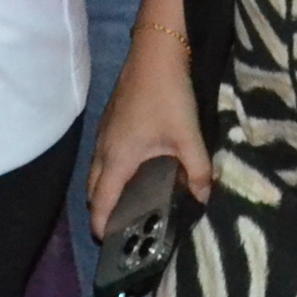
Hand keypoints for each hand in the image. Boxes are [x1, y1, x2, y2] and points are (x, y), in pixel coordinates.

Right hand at [89, 27, 213, 234]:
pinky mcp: (110, 119)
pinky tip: (135, 168)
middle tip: (124, 226)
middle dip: (102, 210)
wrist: (155, 52)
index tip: (108, 243)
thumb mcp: (188, 136)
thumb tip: (203, 199)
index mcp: (118, 159)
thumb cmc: (168, 96)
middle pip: (93, 189)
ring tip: (130, 202)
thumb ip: (197, 171)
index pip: (100, 201)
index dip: (100, 225)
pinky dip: (111, 170)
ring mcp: (104, 132)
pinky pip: (103, 155)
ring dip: (106, 188)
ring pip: (97, 170)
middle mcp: (104, 149)